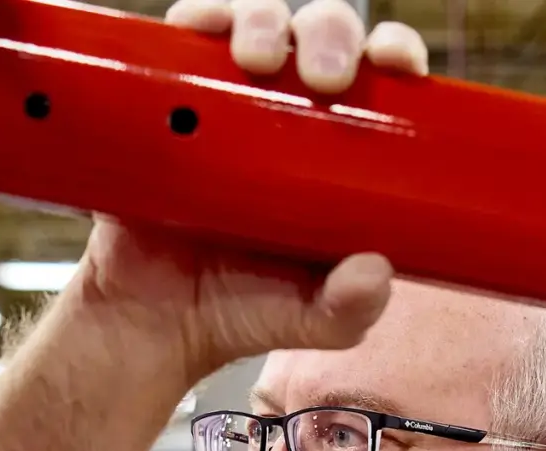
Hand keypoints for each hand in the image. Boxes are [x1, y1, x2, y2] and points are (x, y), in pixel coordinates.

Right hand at [51, 1, 423, 377]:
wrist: (148, 325)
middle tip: (326, 77)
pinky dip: (193, 20)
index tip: (398, 65)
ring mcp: (224, 100)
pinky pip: (180, 40)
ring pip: (254, 22)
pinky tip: (197, 28)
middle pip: (322, 33)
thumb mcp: (310, 320)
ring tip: (257, 57)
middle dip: (331, 33)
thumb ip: (348, 309)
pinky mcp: (164, 99)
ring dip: (261, 20)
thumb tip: (374, 272)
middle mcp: (285, 111)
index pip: (380, 77)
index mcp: (338, 147)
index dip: (396, 51)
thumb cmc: (239, 309)